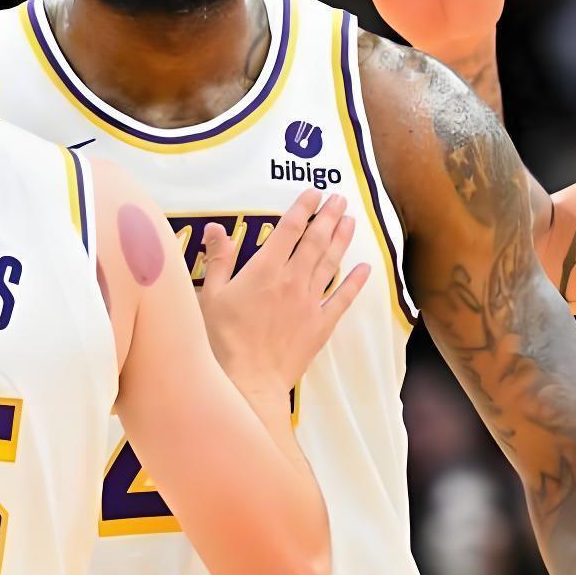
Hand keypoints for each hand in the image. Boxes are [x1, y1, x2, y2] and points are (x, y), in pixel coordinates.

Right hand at [197, 190, 371, 401]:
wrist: (248, 380)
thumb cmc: (223, 340)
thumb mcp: (210, 295)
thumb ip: (218, 260)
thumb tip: (216, 229)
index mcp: (265, 269)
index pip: (289, 229)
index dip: (303, 208)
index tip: (314, 193)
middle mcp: (292, 280)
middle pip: (316, 240)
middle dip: (329, 216)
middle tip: (340, 199)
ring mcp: (310, 302)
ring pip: (331, 263)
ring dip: (342, 239)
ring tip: (351, 220)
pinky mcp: (320, 325)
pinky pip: (343, 299)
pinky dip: (355, 282)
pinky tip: (365, 268)